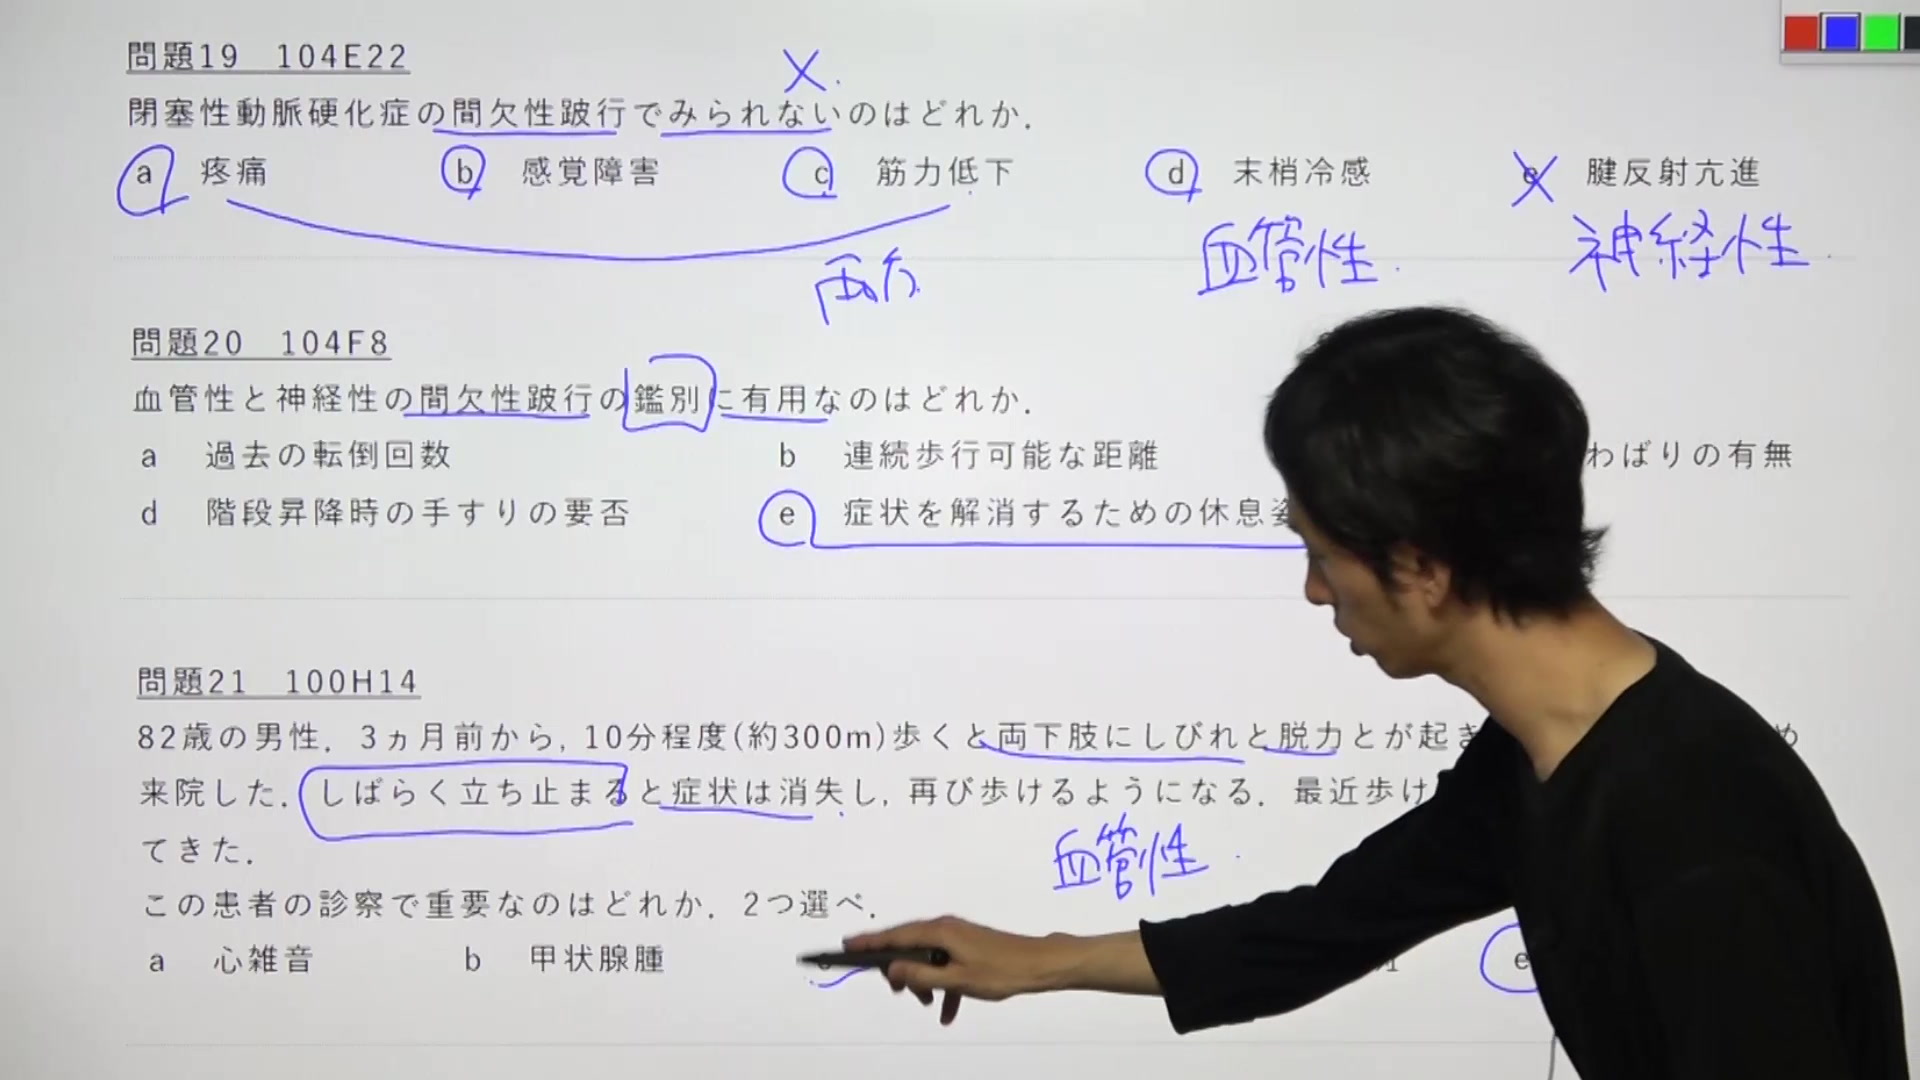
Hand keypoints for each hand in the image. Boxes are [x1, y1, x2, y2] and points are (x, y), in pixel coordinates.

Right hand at [839, 915, 1062, 1025]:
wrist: (1038, 965)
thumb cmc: (1000, 971)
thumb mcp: (957, 980)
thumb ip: (922, 976)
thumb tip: (894, 969)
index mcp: (939, 932)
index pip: (896, 936)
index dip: (870, 942)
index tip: (847, 945)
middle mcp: (944, 928)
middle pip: (908, 945)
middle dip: (901, 971)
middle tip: (904, 993)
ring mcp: (956, 936)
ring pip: (926, 957)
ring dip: (922, 980)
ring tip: (927, 1002)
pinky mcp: (966, 946)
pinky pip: (944, 963)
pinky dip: (942, 985)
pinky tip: (947, 1011)